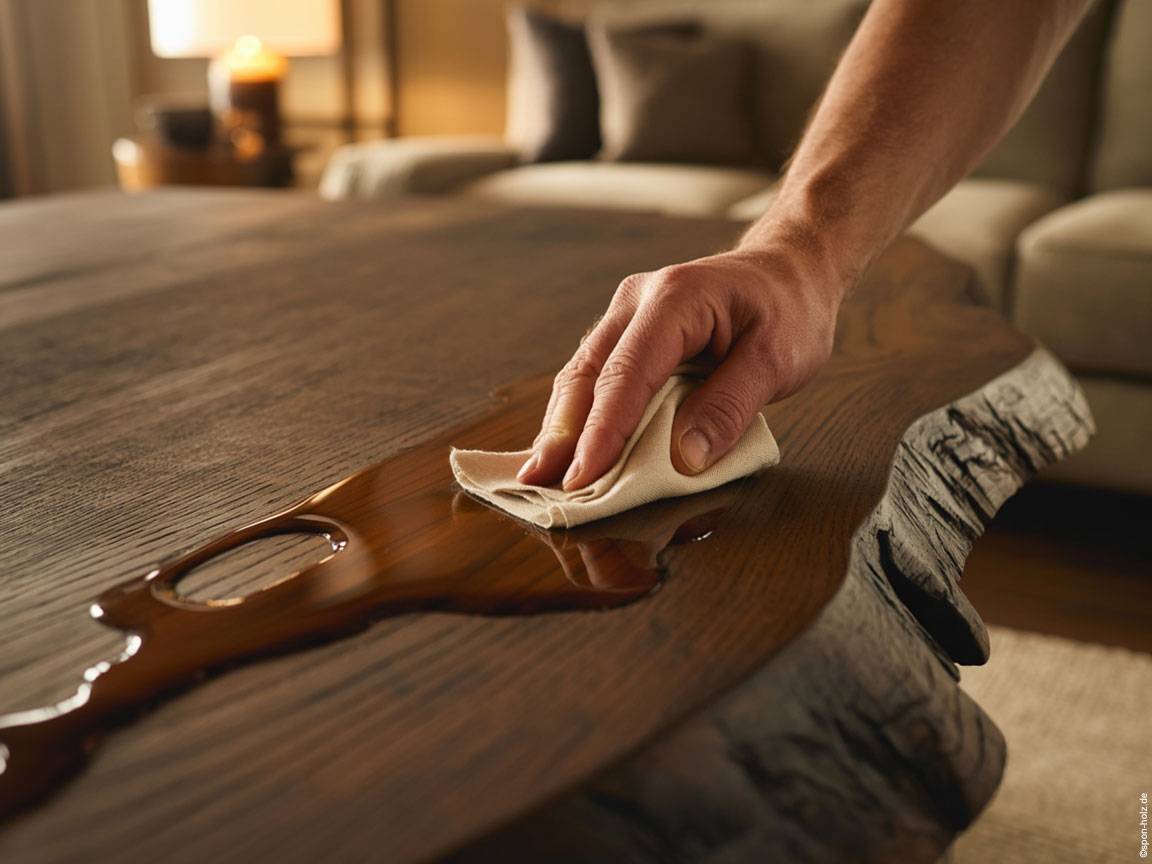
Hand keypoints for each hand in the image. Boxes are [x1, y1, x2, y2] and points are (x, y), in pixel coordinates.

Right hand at [517, 238, 846, 490]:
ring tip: (540, 475)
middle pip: (587, 373)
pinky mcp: (626, 334)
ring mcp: (626, 314)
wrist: (789, 270)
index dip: (602, 431)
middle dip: (562, 433)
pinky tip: (565, 448)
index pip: (626, 374)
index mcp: (675, 299)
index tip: (583, 479)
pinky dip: (578, 415)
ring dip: (561, 427)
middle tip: (539, 485)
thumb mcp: (778, 359)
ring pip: (581, 375)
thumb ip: (730, 407)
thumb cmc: (789, 309)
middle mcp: (637, 301)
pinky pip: (595, 377)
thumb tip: (685, 458)